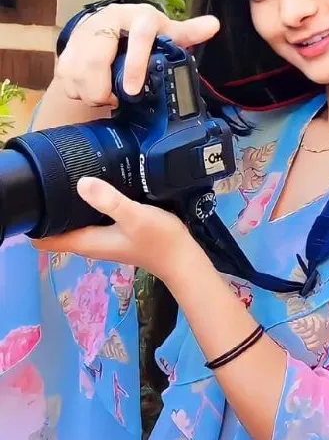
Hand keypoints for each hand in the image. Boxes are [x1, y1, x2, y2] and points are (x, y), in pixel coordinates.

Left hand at [32, 177, 195, 279]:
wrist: (183, 257)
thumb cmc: (159, 239)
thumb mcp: (134, 216)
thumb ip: (109, 201)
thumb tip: (81, 183)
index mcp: (87, 242)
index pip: (46, 241)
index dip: (35, 223)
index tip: (33, 201)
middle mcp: (91, 243)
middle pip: (57, 230)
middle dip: (48, 211)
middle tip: (47, 183)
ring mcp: (103, 239)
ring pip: (74, 223)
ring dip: (68, 208)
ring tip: (65, 181)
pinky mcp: (115, 233)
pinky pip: (91, 219)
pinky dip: (87, 207)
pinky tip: (94, 189)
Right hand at [56, 2, 219, 106]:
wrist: (107, 26)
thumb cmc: (140, 32)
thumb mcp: (164, 31)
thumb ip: (187, 33)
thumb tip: (214, 25)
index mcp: (135, 16)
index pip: (137, 37)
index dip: (135, 65)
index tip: (132, 92)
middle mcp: (105, 21)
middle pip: (94, 61)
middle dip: (103, 89)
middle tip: (115, 100)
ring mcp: (81, 35)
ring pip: (77, 73)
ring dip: (90, 93)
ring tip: (106, 97)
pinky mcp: (65, 49)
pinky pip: (65, 78)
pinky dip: (77, 91)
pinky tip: (90, 90)